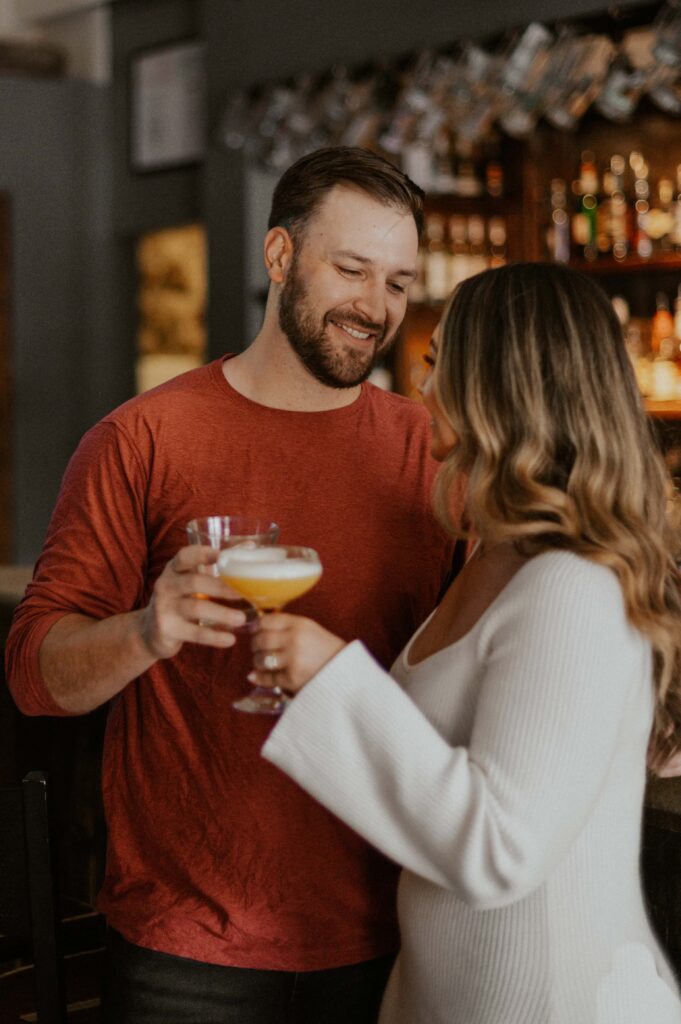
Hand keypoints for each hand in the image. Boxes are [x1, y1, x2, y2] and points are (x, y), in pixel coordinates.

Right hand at [139, 545, 246, 659]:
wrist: (150, 632)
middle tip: (243, 594)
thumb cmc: (180, 600)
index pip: (185, 556)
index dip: (203, 554)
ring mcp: (164, 607)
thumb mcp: (192, 581)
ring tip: (241, 619)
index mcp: (173, 569)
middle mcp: (166, 585)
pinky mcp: (166, 629)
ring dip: (222, 613)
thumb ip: (216, 566)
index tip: (223, 556)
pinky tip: (230, 639)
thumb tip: (250, 546)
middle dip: (221, 587)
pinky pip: (194, 632)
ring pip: (196, 608)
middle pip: (194, 582)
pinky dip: (214, 636)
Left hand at [250, 614, 345, 694]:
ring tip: (261, 662)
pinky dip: (259, 677)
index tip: (256, 631)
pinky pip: (268, 678)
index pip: (268, 621)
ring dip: (257, 661)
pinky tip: (256, 676)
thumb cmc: (328, 650)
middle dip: (255, 645)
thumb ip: (289, 626)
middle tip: (257, 648)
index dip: (257, 626)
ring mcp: (293, 660)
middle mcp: (295, 640)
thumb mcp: (311, 629)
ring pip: (261, 659)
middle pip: (261, 640)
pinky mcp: (292, 679)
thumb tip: (259, 626)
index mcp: (301, 624)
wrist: (346, 673)